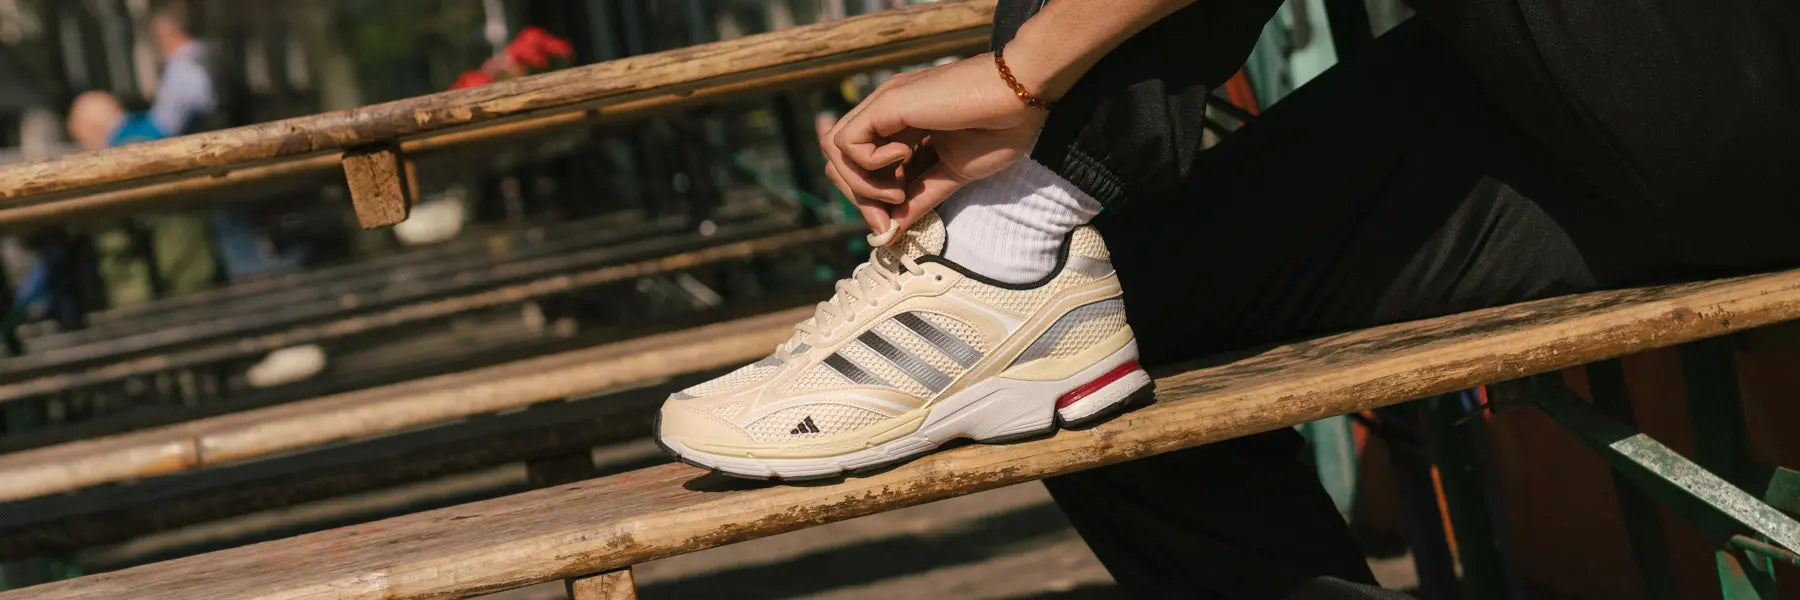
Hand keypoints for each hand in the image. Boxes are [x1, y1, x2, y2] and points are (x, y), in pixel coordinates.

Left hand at [823, 53, 1047, 242]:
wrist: (1021, 95)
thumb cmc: (998, 129)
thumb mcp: (950, 176)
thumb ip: (918, 201)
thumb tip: (888, 235)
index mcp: (901, 128)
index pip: (858, 167)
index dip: (869, 201)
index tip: (891, 226)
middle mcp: (885, 114)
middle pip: (840, 161)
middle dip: (860, 199)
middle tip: (890, 219)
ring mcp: (883, 105)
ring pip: (835, 151)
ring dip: (862, 185)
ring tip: (900, 192)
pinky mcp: (886, 102)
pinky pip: (846, 141)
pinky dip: (869, 164)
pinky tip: (904, 160)